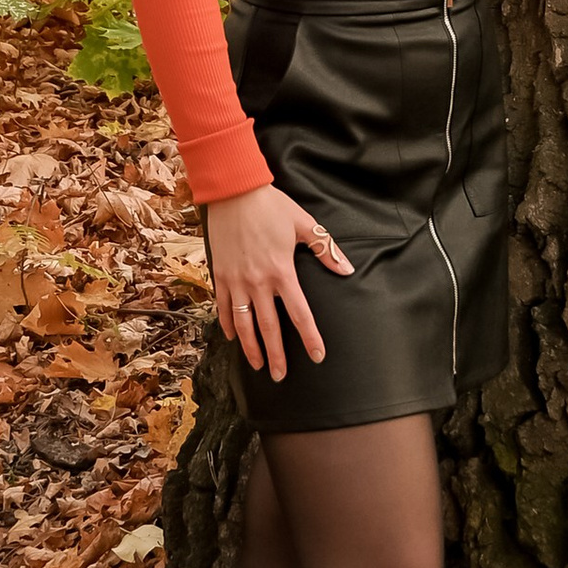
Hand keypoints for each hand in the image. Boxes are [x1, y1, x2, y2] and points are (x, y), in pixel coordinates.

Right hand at [204, 182, 352, 382]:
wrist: (234, 191)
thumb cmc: (271, 206)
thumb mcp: (304, 224)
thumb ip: (326, 250)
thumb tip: (347, 270)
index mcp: (282, 272)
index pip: (299, 313)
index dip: (310, 337)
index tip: (317, 356)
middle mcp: (258, 282)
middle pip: (269, 328)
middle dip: (276, 355)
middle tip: (280, 376)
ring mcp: (236, 281)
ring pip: (243, 324)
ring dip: (251, 347)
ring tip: (257, 366)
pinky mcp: (220, 275)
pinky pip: (223, 307)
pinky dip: (228, 324)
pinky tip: (234, 337)